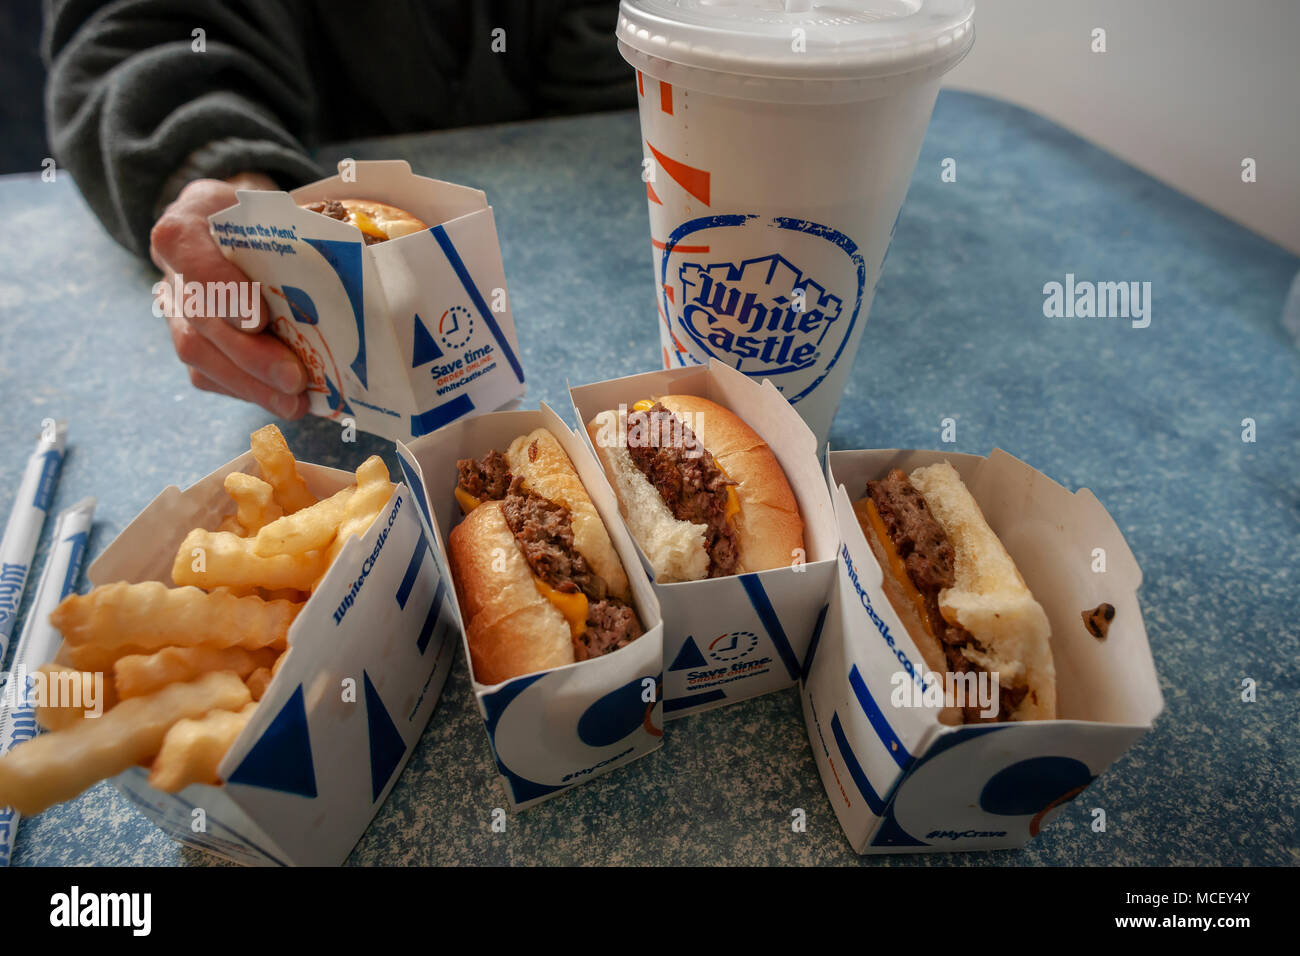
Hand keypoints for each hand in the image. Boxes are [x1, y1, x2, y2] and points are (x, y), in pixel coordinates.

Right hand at [150, 174, 308, 418]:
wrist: (227, 232)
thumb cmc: (258, 222)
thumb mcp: (271, 211)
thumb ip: (296, 230)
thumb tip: (355, 251)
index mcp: (185, 228)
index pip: (188, 253)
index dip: (222, 289)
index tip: (259, 319)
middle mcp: (171, 272)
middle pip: (199, 319)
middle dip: (250, 355)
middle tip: (293, 378)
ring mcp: (174, 312)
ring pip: (198, 354)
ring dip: (250, 384)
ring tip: (293, 402)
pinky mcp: (190, 343)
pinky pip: (209, 375)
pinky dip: (249, 391)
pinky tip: (284, 401)